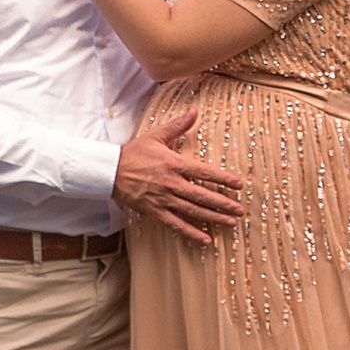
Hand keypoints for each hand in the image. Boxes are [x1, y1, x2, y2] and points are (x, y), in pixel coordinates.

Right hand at [113, 104, 243, 246]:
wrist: (109, 171)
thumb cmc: (134, 152)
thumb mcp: (156, 136)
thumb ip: (178, 125)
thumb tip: (195, 111)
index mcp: (174, 164)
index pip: (204, 172)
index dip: (223, 179)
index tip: (239, 184)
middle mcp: (171, 183)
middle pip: (202, 195)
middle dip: (223, 203)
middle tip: (240, 210)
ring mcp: (163, 199)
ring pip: (192, 211)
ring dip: (213, 218)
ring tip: (230, 222)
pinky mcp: (155, 211)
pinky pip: (176, 224)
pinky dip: (191, 232)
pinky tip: (206, 239)